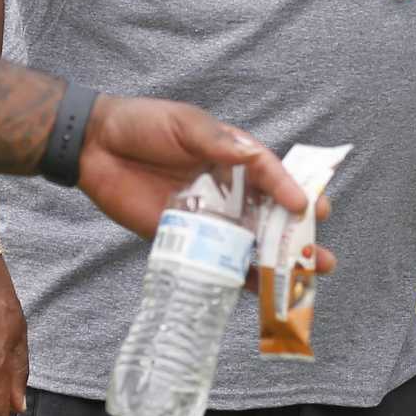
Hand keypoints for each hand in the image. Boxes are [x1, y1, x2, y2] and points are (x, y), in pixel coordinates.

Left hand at [77, 96, 334, 272]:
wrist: (95, 147)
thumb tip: (251, 156)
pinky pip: (214, 260)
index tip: (309, 207)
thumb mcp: (184, 123)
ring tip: (305, 280)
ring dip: (276, 262)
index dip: (291, 190)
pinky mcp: (184, 238)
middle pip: (270, 215)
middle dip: (296, 235)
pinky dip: (236, 277)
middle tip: (319, 255)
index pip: (271, 174)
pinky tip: (259, 292)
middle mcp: (227, 188)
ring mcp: (208, 216)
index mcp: (232, 155)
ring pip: (249, 242)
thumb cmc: (143, 124)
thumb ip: (215, 141)